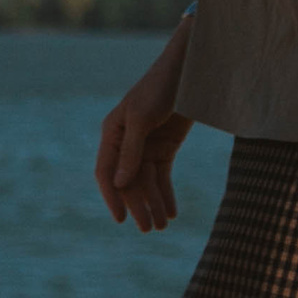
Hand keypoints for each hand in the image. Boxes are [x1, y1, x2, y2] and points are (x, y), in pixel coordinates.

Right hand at [96, 16, 195, 232]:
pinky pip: (162, 175)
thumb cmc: (161, 85)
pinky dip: (166, 193)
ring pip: (146, 182)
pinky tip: (171, 211)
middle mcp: (125, 142)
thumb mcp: (143, 117)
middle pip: (128, 181)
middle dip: (138, 205)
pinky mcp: (165, 146)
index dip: (112, 197)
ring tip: (163, 226)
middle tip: (149, 229)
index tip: (121, 219)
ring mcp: (145, 145)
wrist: (191, 67)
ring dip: (154, 203)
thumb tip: (120, 184)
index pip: (106, 172)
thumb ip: (130, 151)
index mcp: (112, 133)